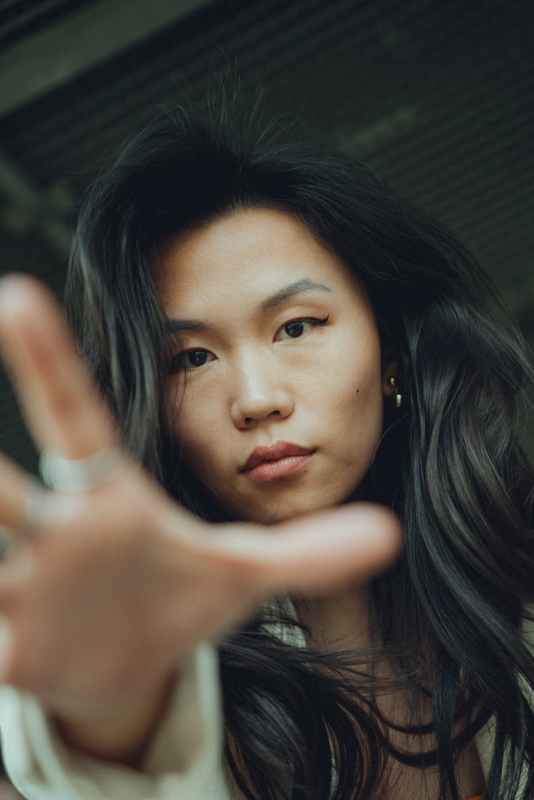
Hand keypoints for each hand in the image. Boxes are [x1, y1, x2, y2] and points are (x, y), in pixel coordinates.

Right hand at [0, 275, 401, 755]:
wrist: (134, 661)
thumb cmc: (181, 595)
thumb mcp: (249, 570)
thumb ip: (313, 550)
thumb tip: (390, 530)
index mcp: (113, 498)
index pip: (79, 419)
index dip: (49, 361)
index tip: (16, 293)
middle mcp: (62, 533)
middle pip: (12, 490)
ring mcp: (29, 588)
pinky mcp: (13, 647)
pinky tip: (3, 651)